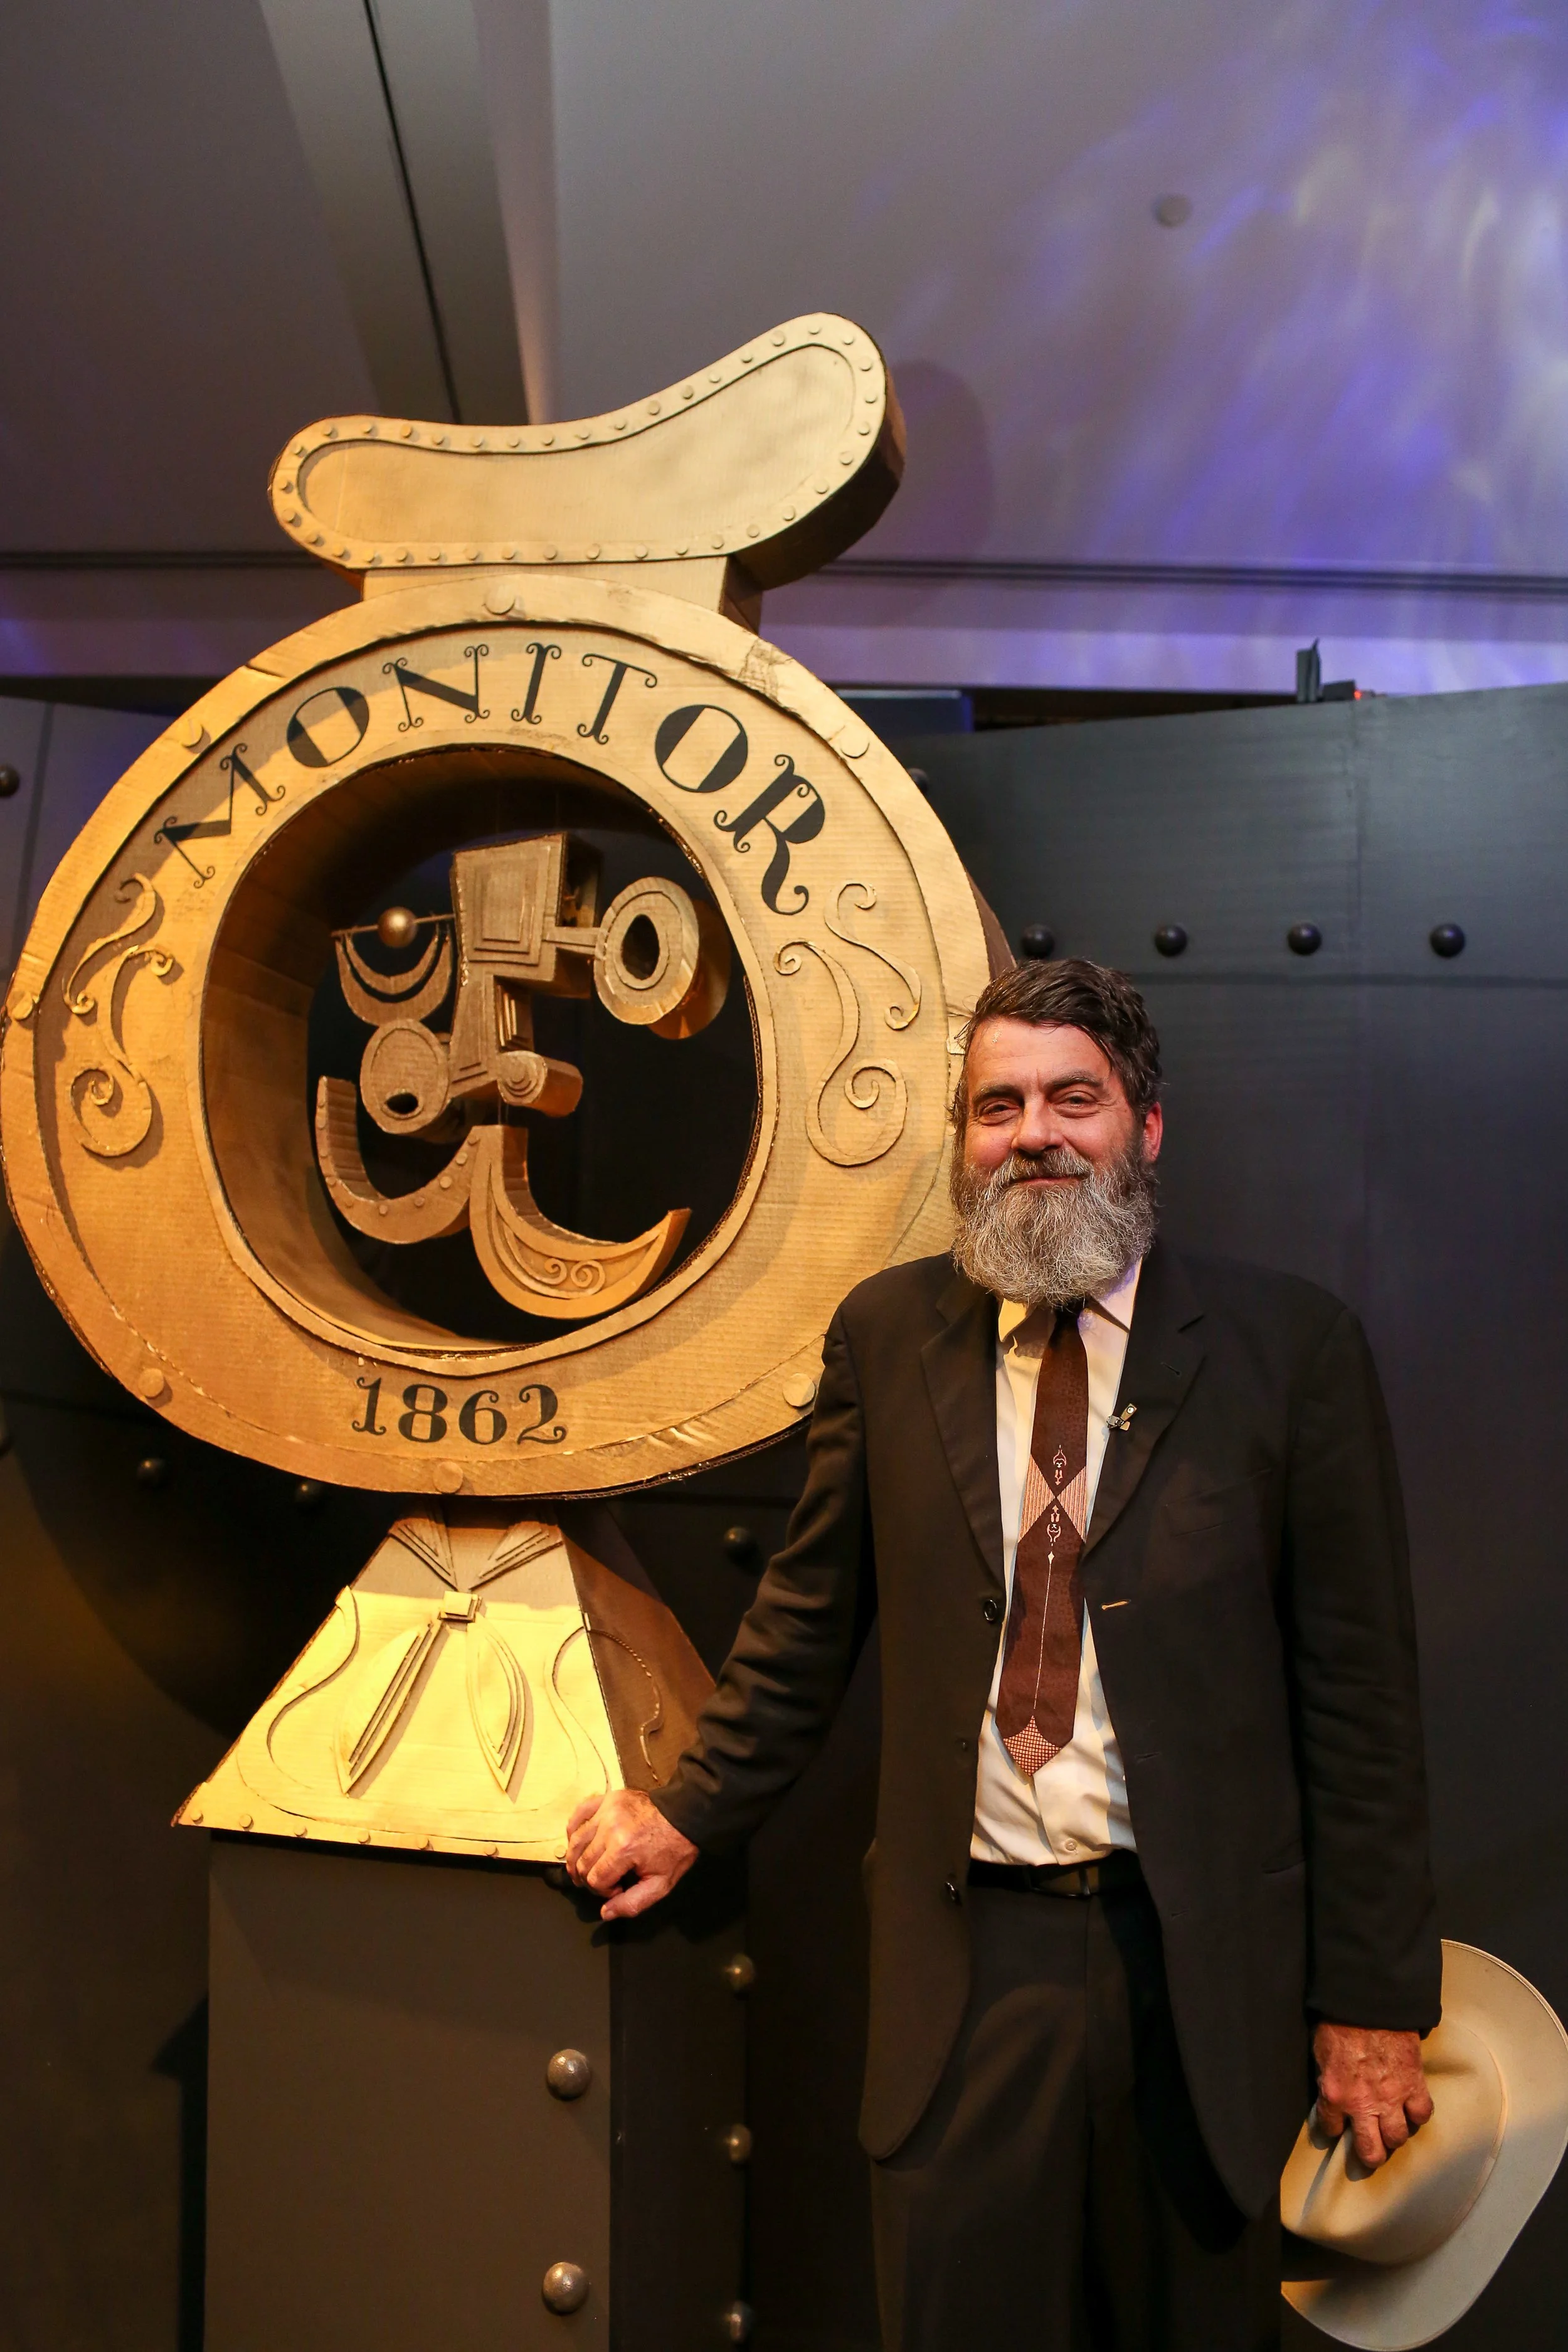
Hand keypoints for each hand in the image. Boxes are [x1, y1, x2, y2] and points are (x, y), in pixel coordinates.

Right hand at [564, 1788, 698, 1920]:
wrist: (684, 1815)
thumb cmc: (673, 1849)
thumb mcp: (660, 1884)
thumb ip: (632, 1903)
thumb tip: (605, 1912)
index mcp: (624, 1849)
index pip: (595, 1880)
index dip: (603, 1891)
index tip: (617, 1889)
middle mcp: (610, 1827)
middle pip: (582, 1862)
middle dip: (589, 1878)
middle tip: (605, 1880)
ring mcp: (607, 1809)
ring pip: (576, 1841)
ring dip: (576, 1859)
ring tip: (584, 1868)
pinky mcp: (607, 1798)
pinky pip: (578, 1814)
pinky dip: (573, 1830)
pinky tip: (578, 1843)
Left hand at [1313, 2022, 1432, 2167]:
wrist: (1370, 2000)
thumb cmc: (1338, 2019)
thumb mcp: (1320, 2049)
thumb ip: (1327, 2075)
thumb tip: (1331, 2086)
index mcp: (1334, 2095)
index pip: (1330, 2128)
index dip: (1333, 2128)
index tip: (1337, 2125)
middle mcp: (1363, 2105)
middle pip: (1371, 2151)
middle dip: (1369, 2155)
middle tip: (1370, 2149)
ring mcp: (1391, 2097)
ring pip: (1398, 2138)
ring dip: (1393, 2136)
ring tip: (1390, 2128)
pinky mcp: (1414, 2084)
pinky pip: (1422, 2113)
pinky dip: (1417, 2114)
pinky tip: (1411, 2109)